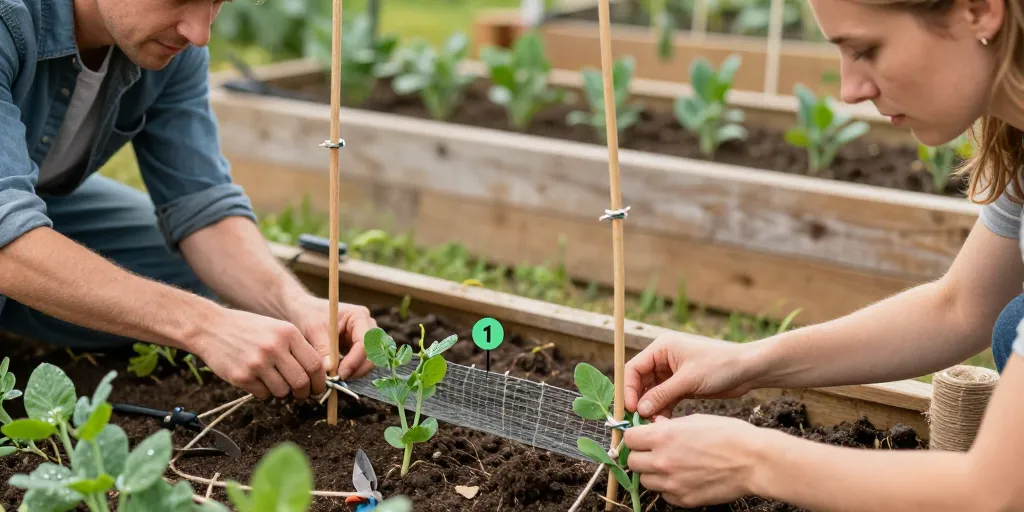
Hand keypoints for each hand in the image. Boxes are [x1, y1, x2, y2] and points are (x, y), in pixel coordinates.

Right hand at [194, 307, 327, 399]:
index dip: (320, 381)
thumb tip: (318, 374)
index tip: (318, 387)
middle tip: (301, 393)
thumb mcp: (277, 328)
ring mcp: (257, 363)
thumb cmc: (249, 329)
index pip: (315, 364)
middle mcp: (274, 348)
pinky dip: (264, 392)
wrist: (211, 328)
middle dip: (304, 392)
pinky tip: (258, 380)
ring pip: (283, 392)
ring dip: (283, 392)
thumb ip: (297, 348)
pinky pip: (263, 395)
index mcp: (288, 333)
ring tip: (275, 382)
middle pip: (301, 382)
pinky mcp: (242, 377)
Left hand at [286, 296, 377, 381]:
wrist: (303, 310)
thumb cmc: (308, 314)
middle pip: (373, 352)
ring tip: (337, 377)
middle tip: (339, 379)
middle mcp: (367, 326)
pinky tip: (339, 373)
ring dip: (357, 371)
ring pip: (370, 360)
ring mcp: (365, 336)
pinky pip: (363, 362)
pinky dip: (353, 370)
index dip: (354, 361)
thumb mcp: (313, 329)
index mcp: (359, 316)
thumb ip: (323, 349)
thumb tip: (330, 370)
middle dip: (358, 368)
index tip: (339, 374)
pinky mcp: (359, 346)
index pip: (365, 342)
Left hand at [624, 414, 770, 506]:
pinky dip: (669, 488)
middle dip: (641, 456)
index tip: (642, 437)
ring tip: (671, 466)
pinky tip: (683, 478)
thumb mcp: (695, 420)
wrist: (753, 461)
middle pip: (632, 462)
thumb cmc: (728, 435)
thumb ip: (669, 426)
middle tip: (654, 452)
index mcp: (663, 437)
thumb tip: (655, 426)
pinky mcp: (684, 500)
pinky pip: (664, 495)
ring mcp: (672, 484)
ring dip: (653, 473)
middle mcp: (662, 461)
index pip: (629, 439)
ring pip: (646, 481)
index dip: (635, 437)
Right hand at [625, 333, 762, 417]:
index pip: (634, 368)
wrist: (747, 370)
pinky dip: (662, 410)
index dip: (629, 388)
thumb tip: (640, 410)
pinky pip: (664, 399)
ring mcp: (671, 373)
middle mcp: (663, 359)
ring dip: (650, 408)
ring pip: (651, 393)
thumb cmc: (720, 366)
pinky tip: (664, 422)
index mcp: (661, 348)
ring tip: (653, 423)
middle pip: (640, 381)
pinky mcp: (681, 385)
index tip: (631, 408)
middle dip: (639, 400)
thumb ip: (662, 394)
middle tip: (638, 420)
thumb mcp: (688, 380)